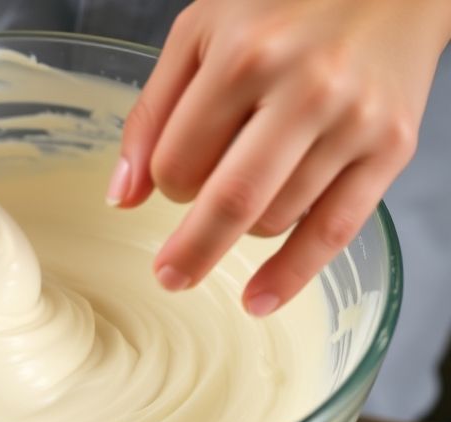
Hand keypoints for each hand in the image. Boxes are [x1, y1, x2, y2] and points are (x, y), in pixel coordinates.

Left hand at [109, 0, 450, 315]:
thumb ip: (153, 112)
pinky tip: (259, 299)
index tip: (167, 181)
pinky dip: (292, 274)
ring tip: (243, 196)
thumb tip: (121, 197)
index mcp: (244, 56)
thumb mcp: (200, 34)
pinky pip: (335, 231)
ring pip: (275, 217)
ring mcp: (354, 121)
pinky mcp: (393, 147)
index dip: (163, 184)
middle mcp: (305, 88)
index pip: (179, 161)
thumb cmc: (283, 4)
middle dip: (189, 250)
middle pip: (230, 201)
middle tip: (167, 276)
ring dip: (243, 229)